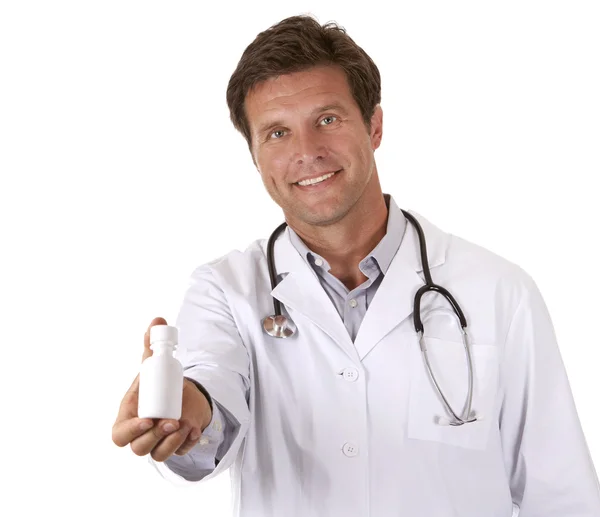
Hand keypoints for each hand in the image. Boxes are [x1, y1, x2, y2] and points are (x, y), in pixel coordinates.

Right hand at [112, 317, 212, 461]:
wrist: (180, 393)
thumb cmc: (158, 382)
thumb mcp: (155, 365)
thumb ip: (152, 343)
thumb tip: (158, 320)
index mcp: (128, 417)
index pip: (119, 435)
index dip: (129, 431)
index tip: (147, 419)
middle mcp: (140, 434)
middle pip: (139, 448)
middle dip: (154, 437)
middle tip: (171, 422)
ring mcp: (157, 443)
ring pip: (158, 455)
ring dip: (171, 444)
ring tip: (183, 425)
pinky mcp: (174, 447)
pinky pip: (179, 454)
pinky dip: (187, 444)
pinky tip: (194, 430)